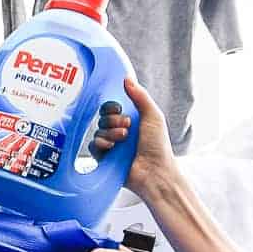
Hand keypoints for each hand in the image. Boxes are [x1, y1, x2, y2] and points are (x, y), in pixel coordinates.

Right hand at [90, 76, 177, 202]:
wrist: (155, 173)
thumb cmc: (158, 146)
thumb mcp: (152, 116)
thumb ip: (140, 96)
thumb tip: (127, 78)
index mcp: (131, 120)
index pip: (111, 107)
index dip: (112, 106)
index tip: (119, 108)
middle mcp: (120, 131)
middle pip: (103, 118)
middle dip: (112, 120)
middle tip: (126, 126)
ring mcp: (112, 145)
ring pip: (98, 131)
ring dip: (110, 133)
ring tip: (123, 139)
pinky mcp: (104, 158)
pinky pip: (93, 146)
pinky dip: (101, 144)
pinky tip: (111, 147)